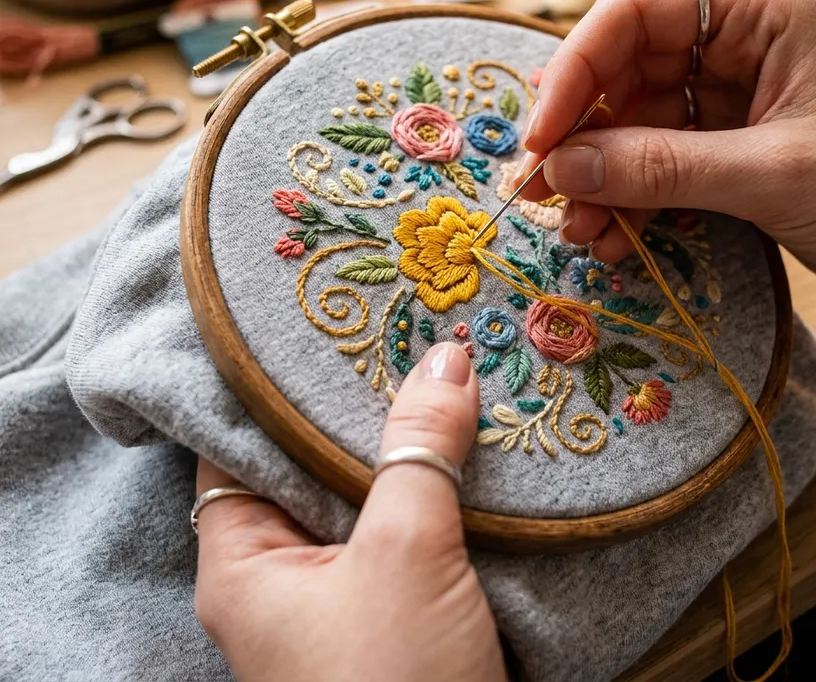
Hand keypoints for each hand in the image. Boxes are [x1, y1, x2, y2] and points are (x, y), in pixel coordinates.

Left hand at [193, 343, 506, 681]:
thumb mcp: (405, 554)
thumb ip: (419, 450)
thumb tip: (446, 356)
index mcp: (242, 563)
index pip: (235, 445)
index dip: (271, 384)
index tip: (317, 324)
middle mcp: (279, 575)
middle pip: (304, 465)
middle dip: (351, 406)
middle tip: (394, 335)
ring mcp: (335, 595)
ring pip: (359, 496)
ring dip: (398, 446)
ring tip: (433, 368)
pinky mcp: (388, 609)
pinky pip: (399, 527)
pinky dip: (426, 487)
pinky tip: (460, 442)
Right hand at [514, 0, 815, 309]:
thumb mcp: (774, 174)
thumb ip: (662, 168)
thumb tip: (561, 169)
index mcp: (759, 10)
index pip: (634, 14)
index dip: (575, 70)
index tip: (540, 138)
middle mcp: (734, 42)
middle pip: (621, 72)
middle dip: (581, 137)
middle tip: (543, 194)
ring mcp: (726, 96)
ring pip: (630, 124)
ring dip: (599, 179)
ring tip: (581, 231)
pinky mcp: (725, 144)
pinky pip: (655, 162)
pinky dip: (629, 199)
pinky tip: (615, 237)